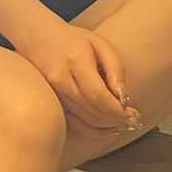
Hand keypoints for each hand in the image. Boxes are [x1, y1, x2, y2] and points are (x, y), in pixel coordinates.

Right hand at [22, 21, 139, 135]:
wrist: (37, 39)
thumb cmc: (74, 40)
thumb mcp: (100, 45)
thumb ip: (115, 70)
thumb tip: (124, 99)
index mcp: (75, 61)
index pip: (98, 95)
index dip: (117, 109)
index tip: (134, 114)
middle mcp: (60, 80)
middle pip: (91, 110)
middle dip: (115, 120)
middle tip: (134, 122)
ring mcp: (52, 94)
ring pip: (82, 121)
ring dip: (106, 128)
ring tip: (124, 125)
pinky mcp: (50, 104)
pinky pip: (73, 125)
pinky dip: (92, 132)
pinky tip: (107, 129)